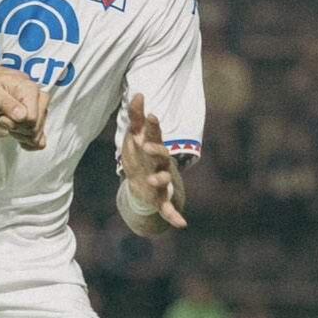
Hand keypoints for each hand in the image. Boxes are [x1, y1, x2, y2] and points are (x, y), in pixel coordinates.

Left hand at [0, 66, 47, 150]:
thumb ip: (6, 103)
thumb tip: (22, 116)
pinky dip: (27, 143)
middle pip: (34, 129)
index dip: (15, 123)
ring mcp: (41, 112)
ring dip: (19, 135)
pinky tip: (17, 137)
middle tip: (3, 120)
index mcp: (31, 90)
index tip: (2, 118)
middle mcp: (40, 100)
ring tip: (8, 123)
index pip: (31, 119)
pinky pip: (39, 142)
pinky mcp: (38, 122)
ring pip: (35, 136)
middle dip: (16, 129)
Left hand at [120, 92, 186, 229]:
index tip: (151, 115)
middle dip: (155, 150)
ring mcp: (161, 181)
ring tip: (154, 180)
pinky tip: (182, 224)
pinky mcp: (159, 199)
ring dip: (161, 180)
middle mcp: (161, 164)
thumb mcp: (135, 137)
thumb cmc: (141, 157)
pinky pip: (168, 208)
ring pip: (164, 180)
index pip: (155, 135)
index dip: (153, 127)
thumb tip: (139, 94)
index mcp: (154, 148)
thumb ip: (136, 116)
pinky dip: (174, 215)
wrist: (144, 184)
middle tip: (145, 145)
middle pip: (161, 155)